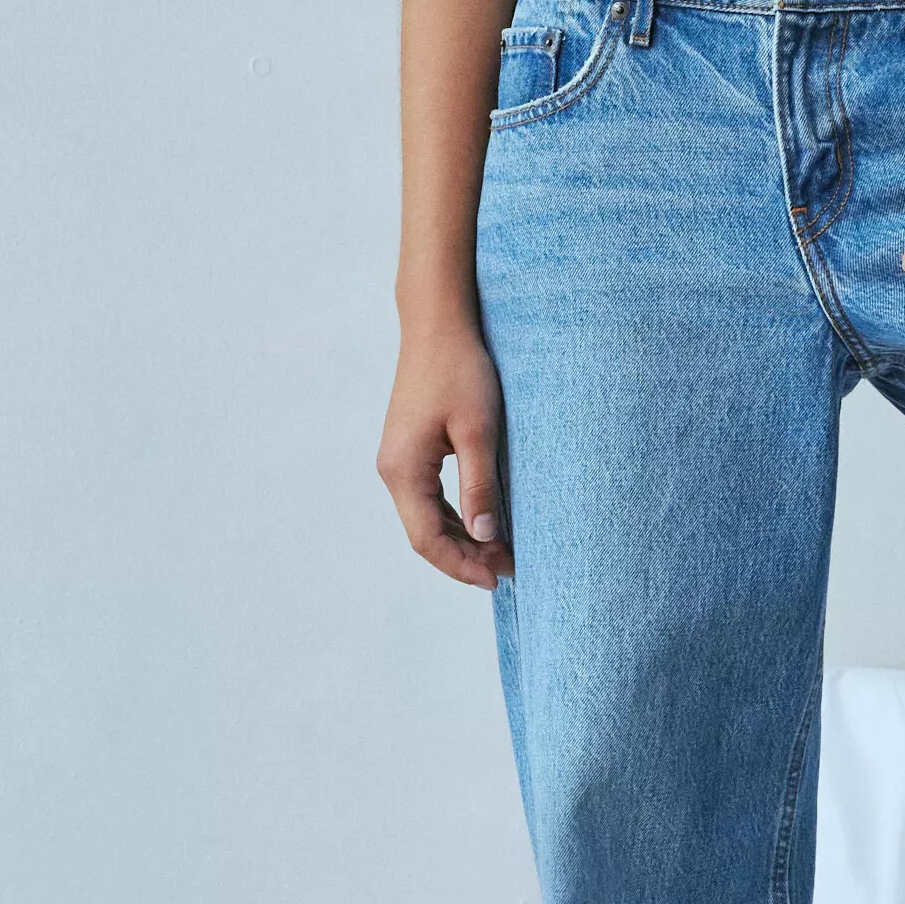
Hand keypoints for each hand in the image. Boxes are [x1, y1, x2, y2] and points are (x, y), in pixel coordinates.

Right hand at [377, 316, 512, 584]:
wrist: (438, 324)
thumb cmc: (460, 370)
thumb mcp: (478, 431)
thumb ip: (480, 486)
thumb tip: (486, 536)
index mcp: (404, 470)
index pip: (427, 539)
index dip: (461, 565)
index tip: (498, 579)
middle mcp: (393, 469)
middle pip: (425, 533)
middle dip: (466, 555)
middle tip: (510, 566)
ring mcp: (399, 459)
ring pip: (427, 517)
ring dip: (463, 537)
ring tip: (503, 550)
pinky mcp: (411, 449)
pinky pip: (430, 496)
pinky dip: (456, 515)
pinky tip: (485, 520)